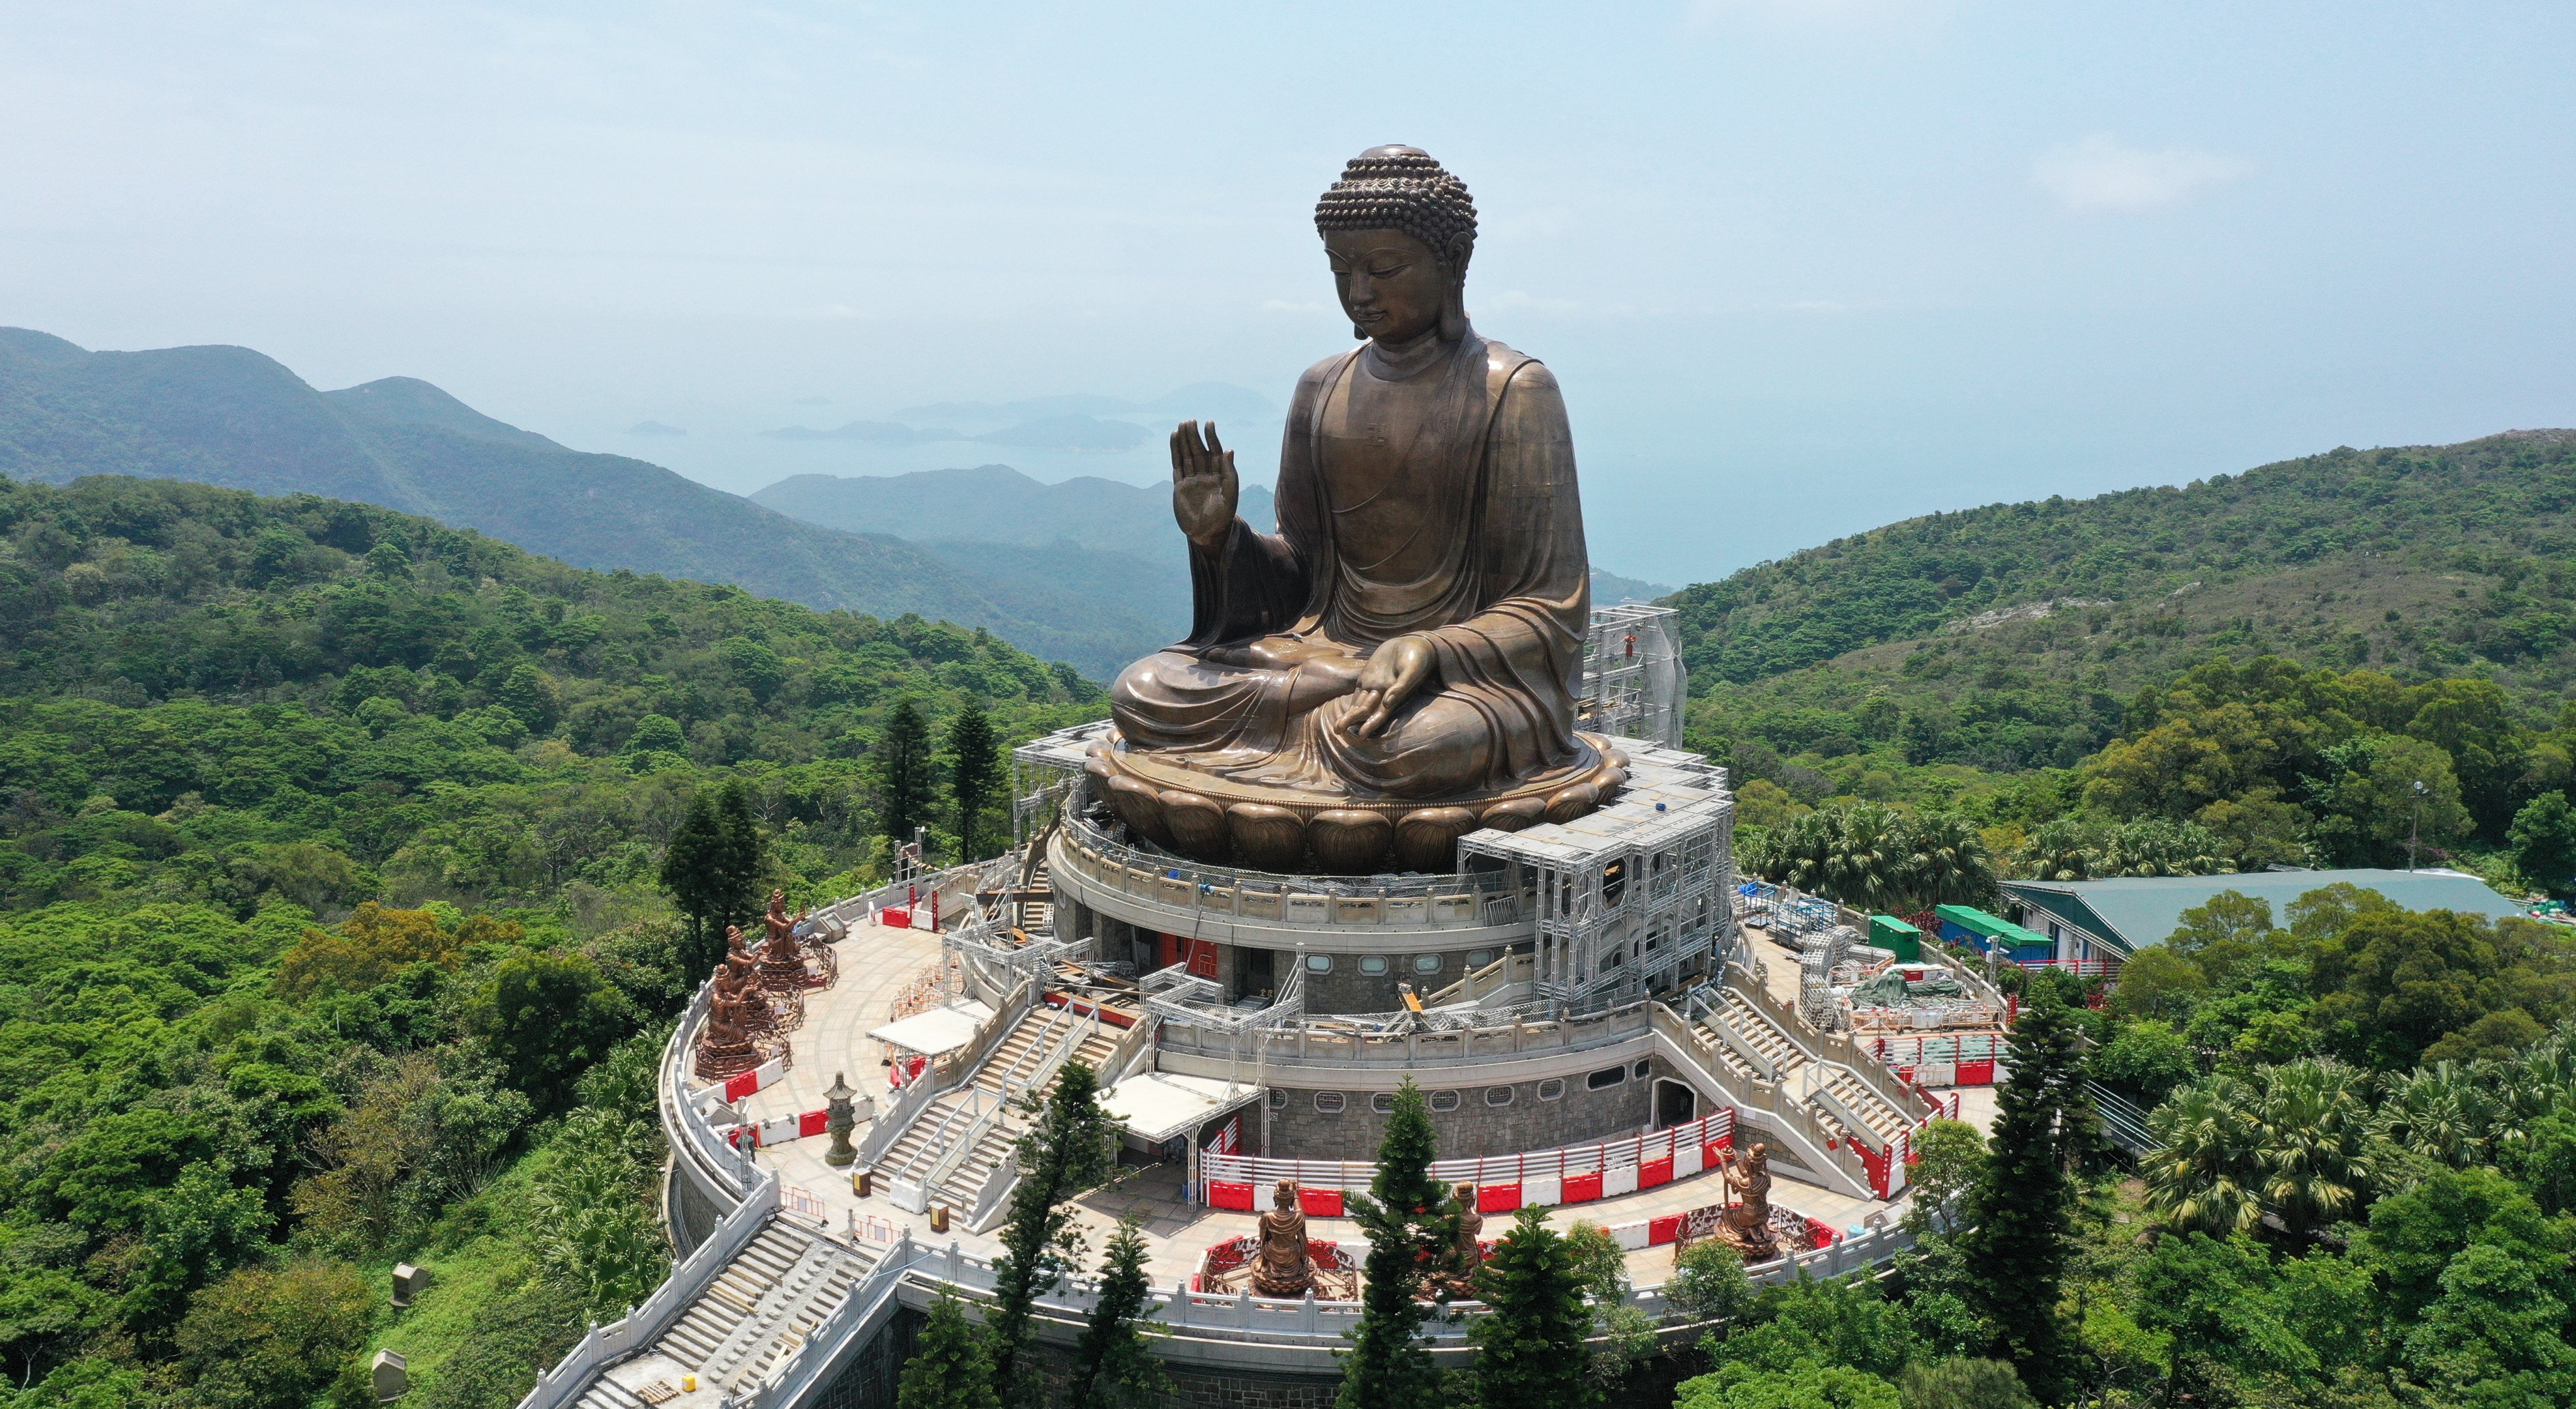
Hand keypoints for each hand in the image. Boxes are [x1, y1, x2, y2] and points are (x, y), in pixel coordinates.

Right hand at [1170, 419, 1237, 547]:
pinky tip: (1174, 439)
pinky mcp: (1180, 485)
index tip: (1209, 423)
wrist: (1207, 533)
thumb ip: (1230, 473)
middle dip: (1194, 436)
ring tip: (1182, 425)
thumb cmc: (1223, 516)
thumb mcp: (1230, 495)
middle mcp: (1205, 474)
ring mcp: (1192, 479)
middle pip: (1199, 450)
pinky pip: (1177, 465)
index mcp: (1219, 475)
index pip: (1215, 451)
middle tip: (1190, 421)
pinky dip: (1175, 452)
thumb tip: (1229, 450)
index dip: (1212, 437)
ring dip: (1184, 440)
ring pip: (1187, 455)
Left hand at [1344, 635, 1435, 738]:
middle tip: (1338, 730)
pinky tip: (1344, 713)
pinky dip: (1352, 703)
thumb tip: (1387, 702)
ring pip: (1359, 704)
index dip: (1370, 724)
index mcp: (1394, 695)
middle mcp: (1383, 694)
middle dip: (1352, 720)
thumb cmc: (1417, 659)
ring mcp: (1374, 685)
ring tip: (1337, 728)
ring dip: (1349, 715)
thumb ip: (1401, 687)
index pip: (1380, 714)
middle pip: (1365, 711)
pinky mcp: (1368, 675)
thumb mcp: (1411, 671)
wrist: (1413, 644)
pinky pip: (1358, 691)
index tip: (1361, 735)